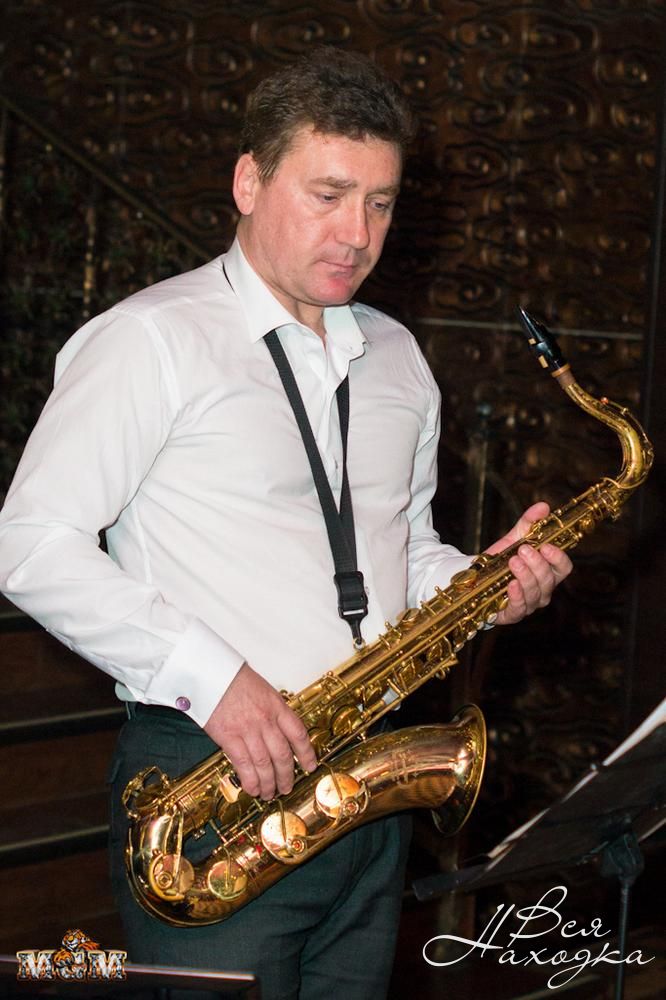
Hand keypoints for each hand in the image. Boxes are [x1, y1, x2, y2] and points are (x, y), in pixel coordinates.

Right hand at [204, 662, 317, 799]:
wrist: (209, 673)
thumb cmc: (233, 678)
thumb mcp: (262, 690)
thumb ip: (272, 710)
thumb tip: (278, 730)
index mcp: (277, 706)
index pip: (298, 734)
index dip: (306, 753)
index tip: (310, 765)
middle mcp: (266, 720)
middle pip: (283, 754)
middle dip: (287, 775)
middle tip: (287, 787)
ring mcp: (248, 730)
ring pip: (265, 764)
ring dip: (269, 783)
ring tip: (269, 793)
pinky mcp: (229, 737)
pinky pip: (244, 764)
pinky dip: (250, 780)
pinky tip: (253, 789)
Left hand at [485, 502, 571, 625]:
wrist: (476, 577)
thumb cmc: (502, 560)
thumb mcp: (514, 538)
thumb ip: (529, 523)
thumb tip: (543, 506)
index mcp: (548, 572)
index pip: (564, 568)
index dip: (559, 558)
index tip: (547, 546)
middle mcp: (542, 590)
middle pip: (549, 580)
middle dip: (537, 564)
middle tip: (523, 549)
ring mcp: (529, 604)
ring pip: (535, 593)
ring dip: (525, 576)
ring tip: (513, 561)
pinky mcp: (512, 614)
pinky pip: (519, 608)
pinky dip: (517, 596)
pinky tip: (511, 584)